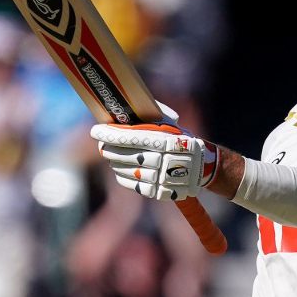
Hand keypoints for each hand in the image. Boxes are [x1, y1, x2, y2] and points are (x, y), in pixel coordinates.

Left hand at [90, 122, 217, 200]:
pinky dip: (122, 177)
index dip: (109, 134)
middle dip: (108, 149)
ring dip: (114, 163)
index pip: (129, 137)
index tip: (95, 131)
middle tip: (102, 145)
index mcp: (164, 140)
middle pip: (125, 155)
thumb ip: (152, 112)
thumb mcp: (171, 124)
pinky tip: (119, 170)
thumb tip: (127, 104)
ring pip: (126, 170)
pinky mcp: (158, 191)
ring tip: (111, 157)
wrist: (201, 167)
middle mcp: (162, 159)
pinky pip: (132, 185)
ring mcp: (160, 177)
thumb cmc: (180, 139)